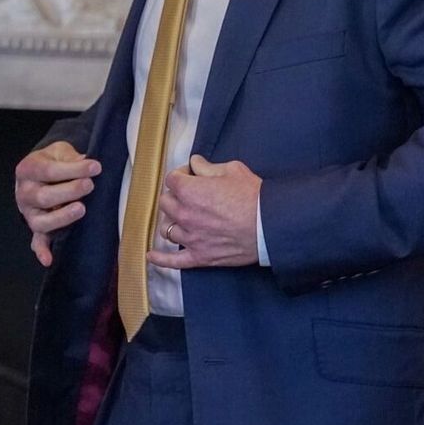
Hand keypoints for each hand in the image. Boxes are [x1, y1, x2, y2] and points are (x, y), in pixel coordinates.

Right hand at [14, 141, 100, 266]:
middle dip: (68, 191)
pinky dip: (42, 251)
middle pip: (43, 196)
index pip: (48, 170)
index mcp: (27, 169)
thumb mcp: (59, 151)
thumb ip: (71, 156)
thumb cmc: (53, 162)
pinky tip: (48, 259)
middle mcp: (24, 192)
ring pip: (40, 222)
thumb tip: (87, 163)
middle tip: (89, 185)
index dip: (72, 169)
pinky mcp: (36, 228)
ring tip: (81, 209)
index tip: (95, 167)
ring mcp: (29, 213)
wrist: (40, 172)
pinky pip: (37, 241)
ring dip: (61, 218)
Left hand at [149, 154, 260, 269]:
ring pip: (167, 228)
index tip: (191, 175)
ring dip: (171, 221)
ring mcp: (190, 237)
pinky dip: (161, 259)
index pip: (171, 179)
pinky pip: (174, 261)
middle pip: (165, 203)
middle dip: (175, 196)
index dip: (181, 175)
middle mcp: (184, 214)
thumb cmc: (253, 196)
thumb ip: (208, 167)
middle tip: (189, 195)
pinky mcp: (200, 256)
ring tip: (180, 219)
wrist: (271, 226)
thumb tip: (195, 163)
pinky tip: (151, 256)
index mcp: (189, 191)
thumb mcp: (232, 170)